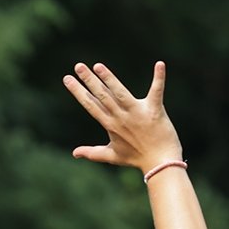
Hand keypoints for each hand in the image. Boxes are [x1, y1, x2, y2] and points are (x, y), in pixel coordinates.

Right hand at [63, 61, 182, 172]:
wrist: (161, 164)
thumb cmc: (138, 159)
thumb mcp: (113, 156)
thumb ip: (93, 152)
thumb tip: (74, 153)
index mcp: (110, 125)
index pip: (91, 105)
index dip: (78, 92)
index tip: (67, 78)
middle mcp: (121, 117)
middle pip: (102, 96)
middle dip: (89, 80)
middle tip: (79, 66)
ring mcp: (138, 113)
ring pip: (120, 92)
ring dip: (109, 79)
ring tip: (98, 66)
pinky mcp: (155, 111)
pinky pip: (156, 92)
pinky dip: (159, 78)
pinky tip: (160, 64)